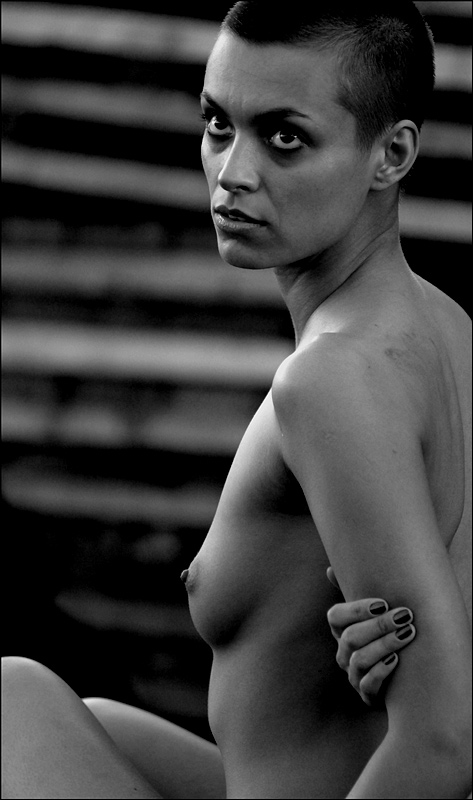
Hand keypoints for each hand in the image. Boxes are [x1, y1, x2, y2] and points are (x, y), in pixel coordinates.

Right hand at [326, 567, 415, 706]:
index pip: (336, 617)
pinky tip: (397, 661)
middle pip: (350, 638)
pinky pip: (368, 685)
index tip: (383, 602)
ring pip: (359, 660)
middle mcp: (343, 653)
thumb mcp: (373, 613)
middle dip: (379, 626)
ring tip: (408, 634)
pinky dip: (381, 672)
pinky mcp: (367, 694)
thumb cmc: (386, 635)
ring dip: (384, 645)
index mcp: (341, 630)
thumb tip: (329, 569)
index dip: (356, 610)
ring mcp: (353, 675)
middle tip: (405, 615)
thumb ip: (354, 590)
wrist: (406, 676)